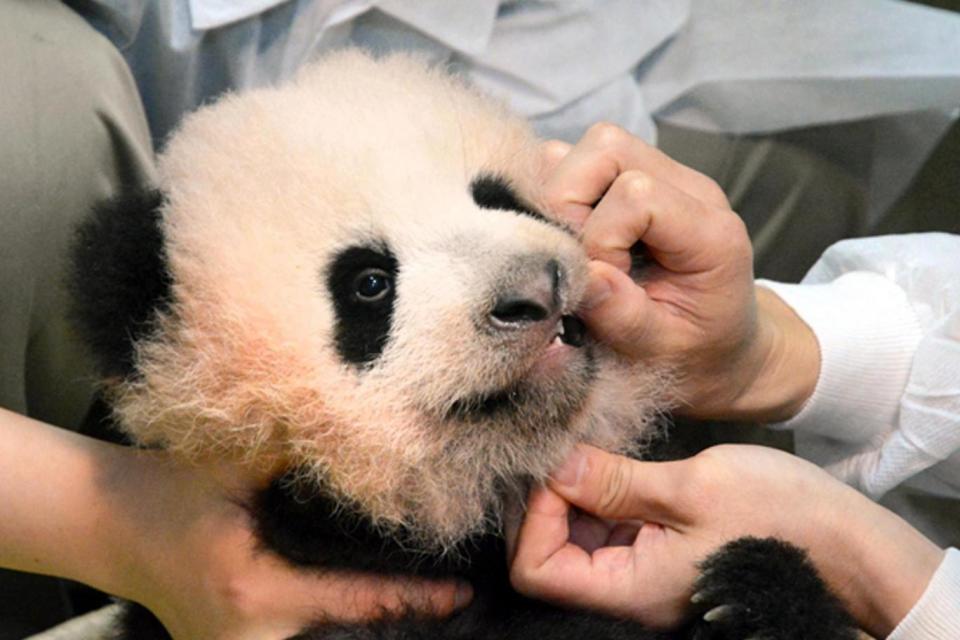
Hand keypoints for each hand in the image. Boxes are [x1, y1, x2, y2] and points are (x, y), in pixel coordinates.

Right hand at [112, 453, 471, 638]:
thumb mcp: (235, 464)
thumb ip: (301, 453)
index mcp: (255, 591)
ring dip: (365, 625)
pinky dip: (334, 623)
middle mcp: (249, 636)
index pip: (354, 600)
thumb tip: (369, 435)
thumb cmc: (168, 488)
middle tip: (450, 599)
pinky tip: (366, 607)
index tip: (459, 593)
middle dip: (395, 620)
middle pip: (345, 635)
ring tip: (419, 602)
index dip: (412, 598)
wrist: (109, 521)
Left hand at [508, 444, 942, 636]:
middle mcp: (628, 590)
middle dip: (551, 498)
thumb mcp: (692, 487)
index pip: (535, 569)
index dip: (534, 516)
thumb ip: (615, 481)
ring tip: (598, 450)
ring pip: (576, 539)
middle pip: (548, 553)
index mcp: (631, 587)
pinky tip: (620, 465)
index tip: (561, 469)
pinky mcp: (658, 553)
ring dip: (578, 493)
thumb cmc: (781, 517)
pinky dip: (604, 496)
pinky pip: (608, 531)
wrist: (845, 542)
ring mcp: (643, 573)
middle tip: (572, 448)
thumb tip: (554, 465)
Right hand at [539, 125, 818, 421]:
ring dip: (564, 194)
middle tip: (574, 257)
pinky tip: (574, 235)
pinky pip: (584, 158)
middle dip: (567, 201)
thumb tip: (580, 274)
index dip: (601, 239)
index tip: (601, 285)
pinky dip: (564, 192)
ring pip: (591, 145)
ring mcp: (665, 176)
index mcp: (710, 232)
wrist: (724, 346)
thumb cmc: (695, 353)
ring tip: (575, 246)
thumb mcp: (662, 350)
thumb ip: (624, 314)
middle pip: (607, 147)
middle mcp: (690, 188)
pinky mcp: (639, 177)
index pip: (636, 196)